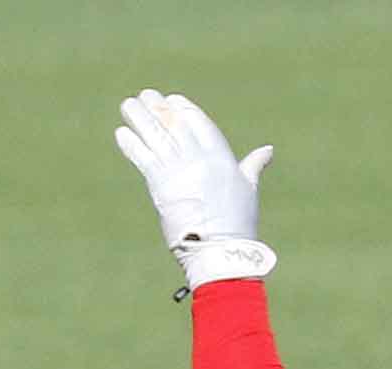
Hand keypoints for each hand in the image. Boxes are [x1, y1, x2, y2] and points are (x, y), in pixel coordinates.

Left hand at [114, 90, 276, 286]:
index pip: (197, 120)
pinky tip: (123, 132)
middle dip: (157, 107)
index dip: (182, 107)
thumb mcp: (249, 188)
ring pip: (154, 134)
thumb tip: (268, 150)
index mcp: (220, 156)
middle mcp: (197, 157)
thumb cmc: (238, 223)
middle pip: (173, 123)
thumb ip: (253, 165)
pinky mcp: (159, 183)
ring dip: (139, 118)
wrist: (220, 249)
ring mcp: (177, 169)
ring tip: (128, 106)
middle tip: (144, 96)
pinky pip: (142, 156)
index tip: (171, 100)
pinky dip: (131, 144)